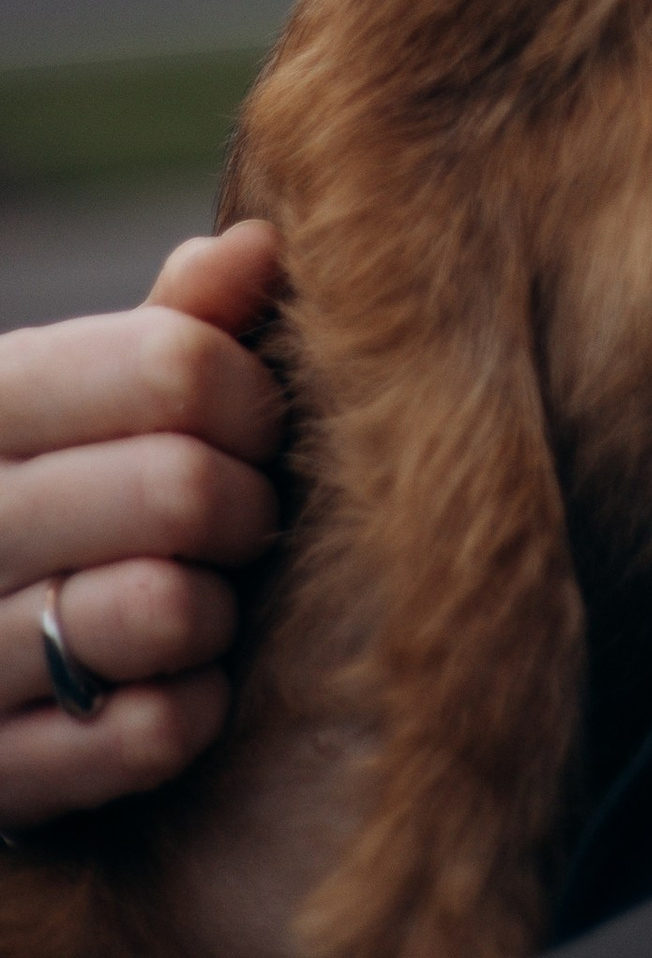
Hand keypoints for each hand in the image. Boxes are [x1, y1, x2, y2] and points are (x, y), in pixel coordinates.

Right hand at [0, 221, 284, 834]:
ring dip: (219, 608)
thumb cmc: (62, 488)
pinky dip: (193, 707)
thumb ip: (175, 323)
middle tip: (242, 517)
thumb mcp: (91, 393)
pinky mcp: (1, 770)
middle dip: (248, 504)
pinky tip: (176, 682)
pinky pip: (151, 733)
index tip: (255, 423)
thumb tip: (261, 245)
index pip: (172, 364)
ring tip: (203, 595)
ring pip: (164, 612)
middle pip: (183, 488)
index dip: (253, 392)